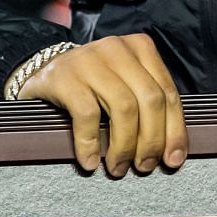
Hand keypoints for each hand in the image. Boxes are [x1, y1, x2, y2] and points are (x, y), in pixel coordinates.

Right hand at [19, 33, 186, 177]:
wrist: (42, 71)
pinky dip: (91, 143)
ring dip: (124, 146)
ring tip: (118, 168)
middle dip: (152, 140)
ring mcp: (90, 60)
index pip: (168, 92)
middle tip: (145, 167)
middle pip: (150, 100)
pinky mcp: (65, 77)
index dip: (175, 130)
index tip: (173, 160)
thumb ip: (147, 105)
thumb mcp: (124, 83)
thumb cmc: (92, 85)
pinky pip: (87, 115)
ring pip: (124, 108)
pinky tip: (89, 162)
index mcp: (141, 48)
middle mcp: (118, 49)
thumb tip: (172, 151)